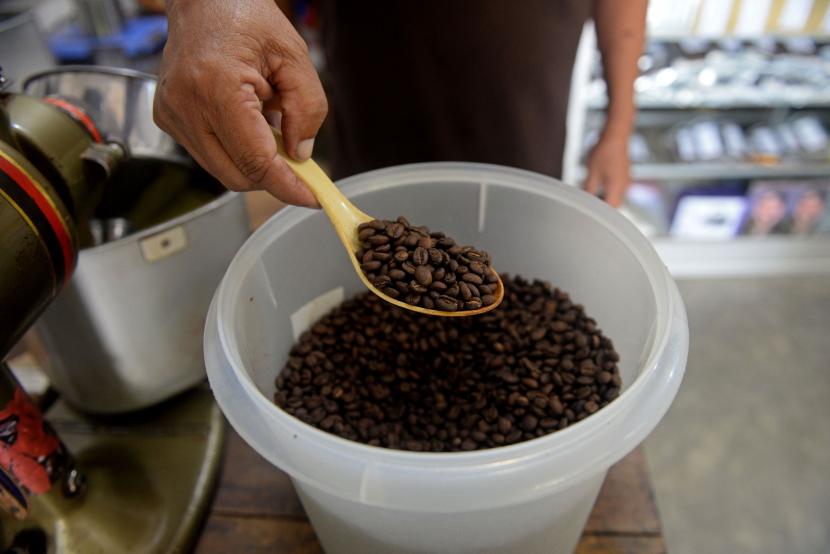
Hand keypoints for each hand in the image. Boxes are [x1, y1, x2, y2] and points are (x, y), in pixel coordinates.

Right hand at [154, 0, 326, 206]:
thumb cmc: (245, 16)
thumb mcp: (293, 56)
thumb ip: (306, 108)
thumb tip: (300, 154)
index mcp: (216, 87)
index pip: (255, 161)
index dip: (288, 186)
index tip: (313, 198)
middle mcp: (185, 106)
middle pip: (237, 177)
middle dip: (272, 177)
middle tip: (299, 164)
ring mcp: (171, 114)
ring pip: (222, 171)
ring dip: (253, 161)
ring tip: (267, 124)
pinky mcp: (167, 118)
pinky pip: (209, 154)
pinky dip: (235, 150)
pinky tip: (246, 121)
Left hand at [584, 133, 630, 207]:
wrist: (616, 136)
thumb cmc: (604, 152)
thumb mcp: (592, 173)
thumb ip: (589, 189)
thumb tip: (584, 200)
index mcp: (616, 188)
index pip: (610, 209)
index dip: (600, 214)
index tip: (590, 215)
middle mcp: (624, 186)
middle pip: (614, 205)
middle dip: (603, 208)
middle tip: (589, 207)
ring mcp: (626, 181)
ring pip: (616, 197)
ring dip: (606, 199)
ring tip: (592, 197)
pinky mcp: (624, 175)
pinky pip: (618, 189)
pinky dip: (609, 192)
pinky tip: (599, 186)